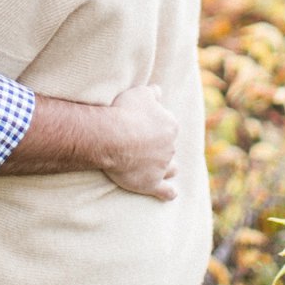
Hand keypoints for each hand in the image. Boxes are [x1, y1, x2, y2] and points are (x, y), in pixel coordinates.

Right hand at [99, 85, 177, 201]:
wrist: (112, 137)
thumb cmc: (125, 112)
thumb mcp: (140, 93)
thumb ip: (153, 92)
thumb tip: (159, 90)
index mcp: (170, 126)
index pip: (168, 125)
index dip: (156, 126)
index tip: (143, 125)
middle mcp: (170, 147)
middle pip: (168, 147)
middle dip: (160, 146)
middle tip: (142, 145)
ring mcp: (162, 166)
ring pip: (171, 168)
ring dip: (168, 167)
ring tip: (161, 167)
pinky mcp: (152, 183)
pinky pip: (166, 191)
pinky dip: (169, 193)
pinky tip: (171, 194)